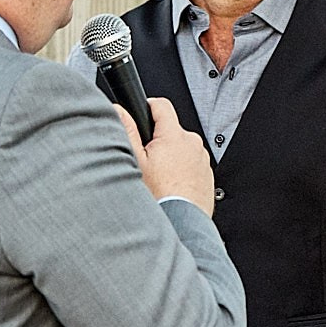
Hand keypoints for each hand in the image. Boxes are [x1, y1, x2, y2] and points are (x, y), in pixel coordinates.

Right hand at [118, 98, 214, 213]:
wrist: (182, 221)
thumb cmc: (160, 195)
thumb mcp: (136, 161)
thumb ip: (128, 131)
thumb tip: (119, 110)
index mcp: (174, 136)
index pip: (162, 105)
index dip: (148, 106)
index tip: (142, 113)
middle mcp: (192, 143)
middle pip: (170, 130)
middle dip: (157, 140)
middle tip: (147, 159)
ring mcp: (202, 158)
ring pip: (181, 148)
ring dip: (170, 156)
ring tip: (159, 176)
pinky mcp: (206, 172)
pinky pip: (190, 163)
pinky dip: (180, 169)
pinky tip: (170, 183)